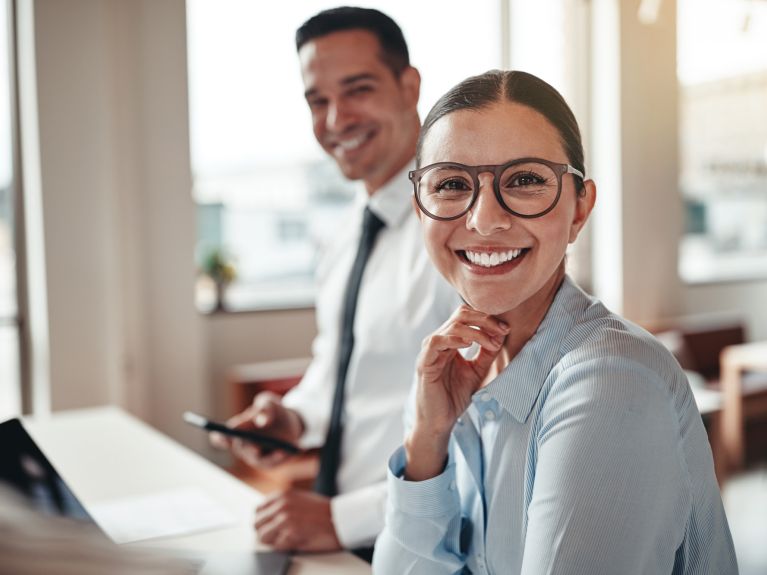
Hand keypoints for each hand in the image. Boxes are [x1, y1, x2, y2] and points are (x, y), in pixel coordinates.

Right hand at [209, 392, 303, 468]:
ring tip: (281, 451)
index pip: (221, 438)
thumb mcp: (270, 403)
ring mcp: (255, 456)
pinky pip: (273, 463)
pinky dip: (282, 457)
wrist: (291, 421)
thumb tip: (262, 421)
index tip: (227, 435)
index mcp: (237, 430)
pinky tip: (290, 451)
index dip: (220, 438)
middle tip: (255, 446)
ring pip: (258, 459)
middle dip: (247, 447)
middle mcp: (242, 446)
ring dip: (269, 456)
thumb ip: (265, 408)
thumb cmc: (274, 411)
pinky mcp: (269, 463)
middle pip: (240, 449)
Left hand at [254, 490, 340, 551]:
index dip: (263, 521)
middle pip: (257, 524)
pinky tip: (296, 540)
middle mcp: (281, 505)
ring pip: (262, 536)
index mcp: (281, 495)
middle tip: (278, 536)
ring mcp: (285, 519)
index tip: (270, 527)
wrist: (340, 519)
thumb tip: (267, 517)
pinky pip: (276, 546)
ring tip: (287, 538)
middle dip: (266, 532)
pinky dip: (284, 546)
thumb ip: (281, 504)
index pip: (258, 511)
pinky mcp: (291, 533)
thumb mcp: (299, 499)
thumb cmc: (323, 511)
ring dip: (273, 540)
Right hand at [406, 305, 508, 479]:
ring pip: (452, 326)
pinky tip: (468, 344)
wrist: (440, 421)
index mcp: (450, 341)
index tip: (506, 329)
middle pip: (460, 315)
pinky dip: (453, 339)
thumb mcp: (478, 371)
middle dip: (484, 319)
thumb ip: (487, 353)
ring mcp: (430, 350)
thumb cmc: (455, 397)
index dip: (487, 319)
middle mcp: (439, 341)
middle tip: (502, 330)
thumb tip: (500, 335)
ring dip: (475, 331)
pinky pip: (436, 342)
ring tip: (490, 343)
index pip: (467, 317)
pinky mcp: (424, 362)